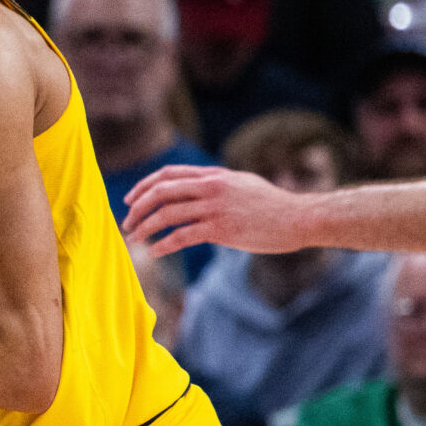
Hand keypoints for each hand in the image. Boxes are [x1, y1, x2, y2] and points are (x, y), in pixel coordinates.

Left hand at [122, 164, 308, 257]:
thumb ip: (215, 184)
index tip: (129, 200)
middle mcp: (211, 187)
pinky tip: (155, 252)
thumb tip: (194, 188)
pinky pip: (182, 236)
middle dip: (137, 208)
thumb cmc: (271, 204)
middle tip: (126, 223)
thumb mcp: (240, 184)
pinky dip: (164, 244)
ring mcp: (215, 208)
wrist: (299, 218)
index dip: (143, 186)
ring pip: (167, 214)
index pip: (168, 174)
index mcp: (213, 175)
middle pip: (161, 191)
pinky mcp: (221, 229)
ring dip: (145, 228)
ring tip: (134, 239)